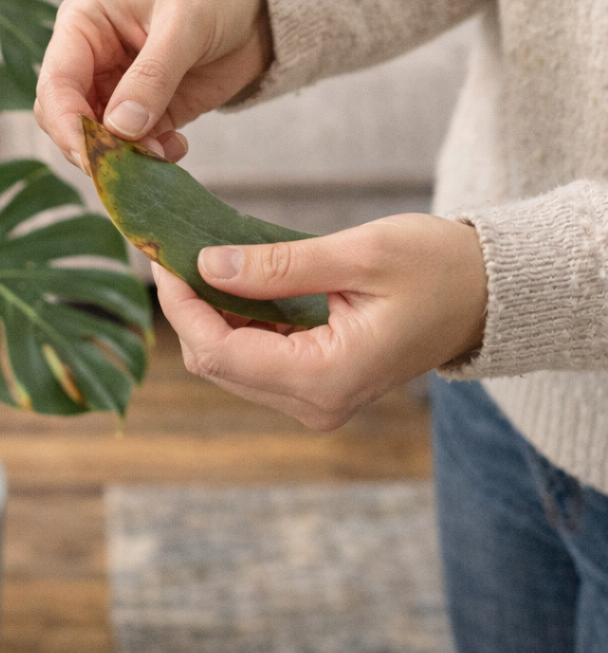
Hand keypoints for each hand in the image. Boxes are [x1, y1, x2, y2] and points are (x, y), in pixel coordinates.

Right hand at [34, 0, 268, 169]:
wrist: (257, 10)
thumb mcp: (184, 26)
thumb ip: (152, 77)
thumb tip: (120, 129)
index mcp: (83, 24)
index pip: (56, 82)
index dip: (67, 123)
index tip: (92, 155)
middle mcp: (89, 59)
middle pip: (64, 117)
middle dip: (92, 145)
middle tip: (130, 163)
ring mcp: (114, 90)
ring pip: (94, 139)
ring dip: (123, 157)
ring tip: (163, 152)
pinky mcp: (142, 114)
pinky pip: (129, 148)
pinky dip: (148, 158)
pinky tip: (176, 147)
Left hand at [151, 213, 487, 429]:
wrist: (487, 295)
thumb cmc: (437, 268)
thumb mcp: (357, 255)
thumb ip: (278, 265)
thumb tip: (206, 266)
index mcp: (326, 377)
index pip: (218, 353)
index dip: (180, 306)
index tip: (164, 256)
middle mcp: (315, 402)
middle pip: (215, 363)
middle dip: (187, 308)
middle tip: (176, 250)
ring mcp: (315, 398)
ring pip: (228, 362)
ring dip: (207, 313)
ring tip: (198, 259)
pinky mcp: (316, 383)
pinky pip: (254, 357)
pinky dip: (234, 319)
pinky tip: (231, 279)